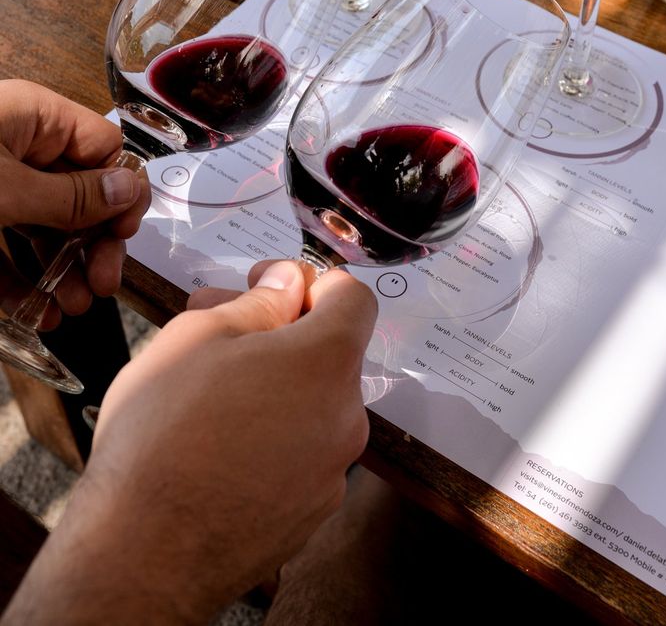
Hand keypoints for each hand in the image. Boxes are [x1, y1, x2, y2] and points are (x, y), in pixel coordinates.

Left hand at [0, 79, 149, 324]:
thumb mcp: (5, 190)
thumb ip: (70, 195)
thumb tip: (130, 190)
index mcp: (33, 118)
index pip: (103, 147)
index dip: (121, 192)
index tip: (123, 235)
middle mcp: (17, 148)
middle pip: (79, 195)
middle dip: (94, 244)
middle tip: (103, 286)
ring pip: (45, 228)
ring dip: (64, 271)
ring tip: (73, 308)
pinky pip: (8, 250)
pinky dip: (24, 282)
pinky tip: (39, 312)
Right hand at [3, 261, 376, 624]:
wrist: (141, 553)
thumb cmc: (163, 432)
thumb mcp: (198, 336)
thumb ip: (259, 302)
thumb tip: (289, 284)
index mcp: (327, 364)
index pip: (353, 299)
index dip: (309, 281)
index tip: (264, 286)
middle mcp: (346, 419)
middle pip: (326, 352)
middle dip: (275, 329)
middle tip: (212, 324)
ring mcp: (332, 473)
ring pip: (310, 403)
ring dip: (269, 381)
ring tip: (202, 384)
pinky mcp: (309, 514)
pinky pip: (299, 452)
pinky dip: (269, 434)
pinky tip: (214, 440)